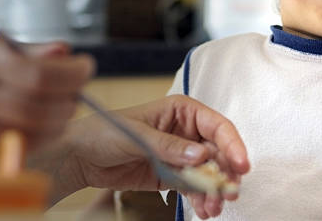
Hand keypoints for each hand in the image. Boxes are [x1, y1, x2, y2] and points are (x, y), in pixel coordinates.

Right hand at [0, 32, 93, 158]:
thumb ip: (25, 51)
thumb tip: (65, 53)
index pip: (37, 73)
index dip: (72, 75)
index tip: (87, 68)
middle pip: (36, 105)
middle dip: (69, 100)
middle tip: (78, 93)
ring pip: (26, 132)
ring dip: (57, 123)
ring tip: (64, 110)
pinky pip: (7, 148)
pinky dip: (34, 139)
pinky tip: (41, 127)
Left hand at [38, 95, 249, 217]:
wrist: (80, 156)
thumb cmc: (104, 131)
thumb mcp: (136, 135)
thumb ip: (168, 145)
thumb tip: (199, 154)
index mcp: (180, 110)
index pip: (216, 125)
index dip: (232, 144)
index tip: (240, 164)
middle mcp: (184, 131)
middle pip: (217, 152)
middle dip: (225, 173)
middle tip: (228, 192)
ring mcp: (179, 155)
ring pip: (208, 173)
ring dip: (214, 191)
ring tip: (213, 207)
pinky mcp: (171, 175)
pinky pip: (193, 187)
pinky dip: (201, 199)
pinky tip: (203, 210)